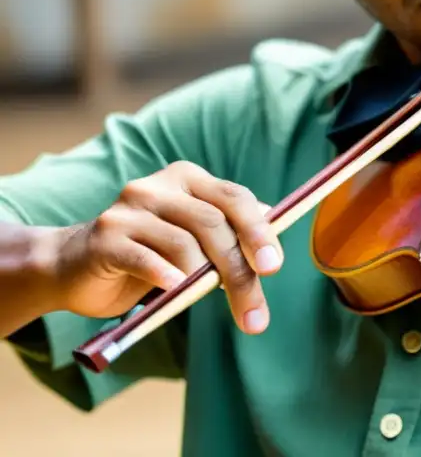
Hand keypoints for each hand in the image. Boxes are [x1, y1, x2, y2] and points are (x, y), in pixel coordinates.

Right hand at [46, 161, 282, 333]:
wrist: (71, 267)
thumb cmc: (145, 255)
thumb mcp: (191, 242)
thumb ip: (227, 234)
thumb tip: (273, 238)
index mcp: (188, 179)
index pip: (235, 198)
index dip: (259, 230)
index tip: (274, 266)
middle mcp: (159, 186)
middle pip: (213, 224)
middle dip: (239, 270)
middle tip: (254, 315)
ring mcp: (130, 209)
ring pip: (184, 243)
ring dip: (203, 281)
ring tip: (208, 305)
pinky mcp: (105, 237)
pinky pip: (145, 257)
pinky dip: (165, 275)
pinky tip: (176, 289)